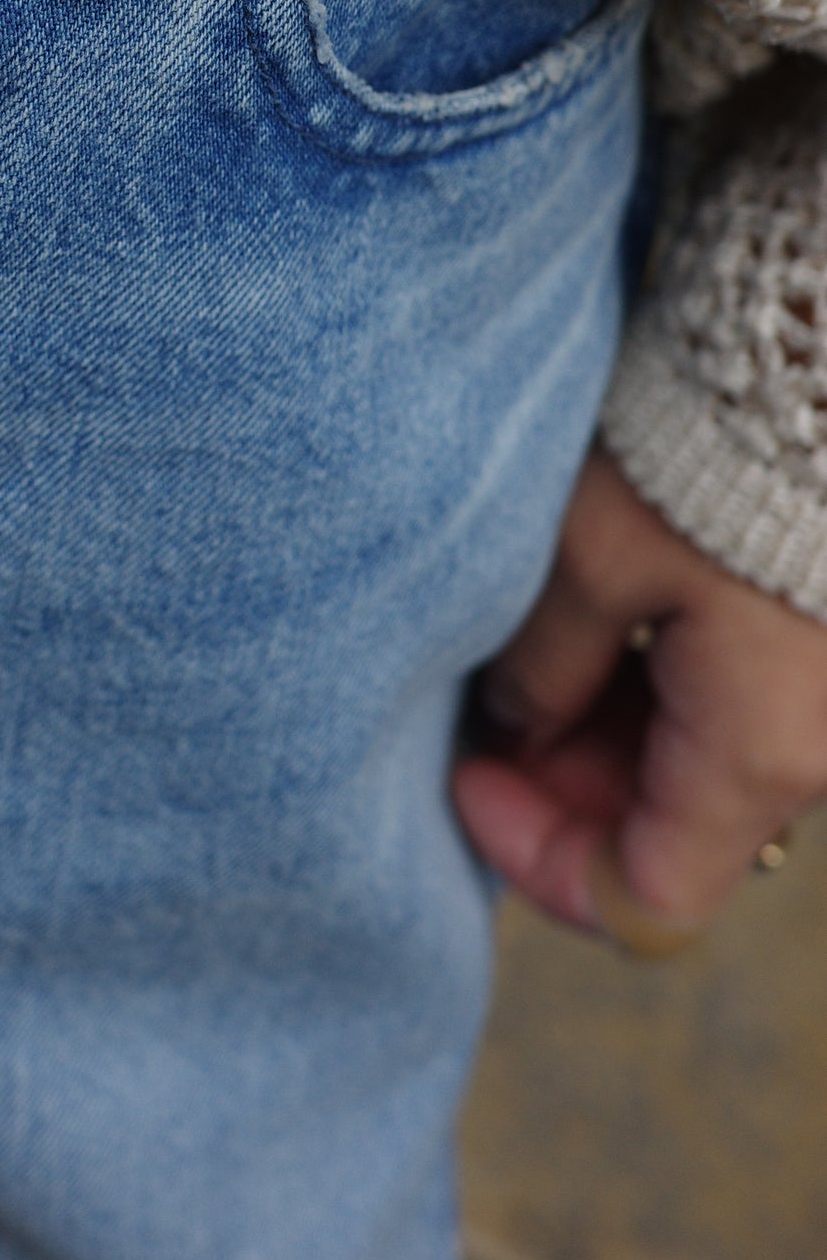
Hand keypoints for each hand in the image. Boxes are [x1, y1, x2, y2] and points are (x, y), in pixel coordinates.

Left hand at [454, 447, 826, 946]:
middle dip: (556, 781)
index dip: (538, 861)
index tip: (468, 780)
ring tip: (528, 639)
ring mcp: (817, 701)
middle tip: (478, 700)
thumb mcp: (589, 559)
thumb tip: (517, 725)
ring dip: (598, 728)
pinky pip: (728, 702)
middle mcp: (807, 753)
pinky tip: (593, 610)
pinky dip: (649, 682)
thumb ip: (542, 668)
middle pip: (666, 830)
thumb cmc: (710, 456)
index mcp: (757, 758)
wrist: (817, 356)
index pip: (646, 903)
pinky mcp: (814, 646)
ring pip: (691, 764)